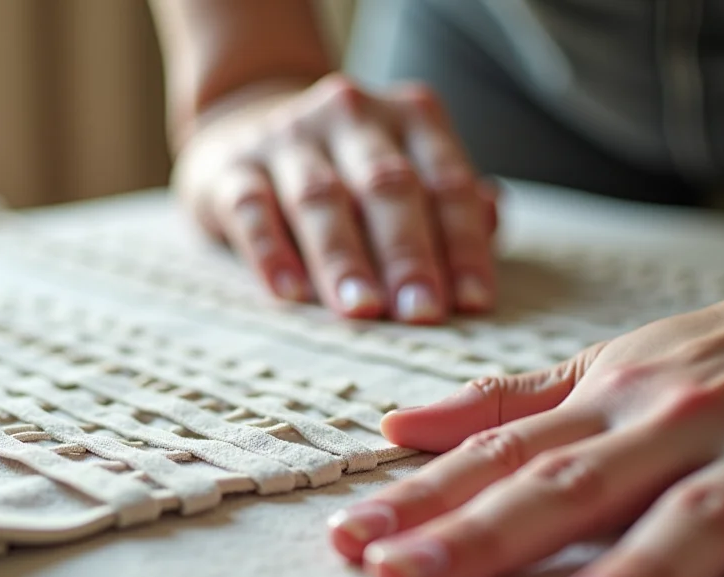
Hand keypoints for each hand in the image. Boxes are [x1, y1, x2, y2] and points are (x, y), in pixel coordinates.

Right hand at [172, 74, 497, 322]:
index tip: (472, 303)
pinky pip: (251, 210)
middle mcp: (351, 117)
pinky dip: (271, 252)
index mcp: (410, 117)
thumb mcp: (408, 170)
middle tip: (422, 312)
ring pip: (320, 198)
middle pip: (385, 186)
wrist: (248, 121)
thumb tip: (491, 219)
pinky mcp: (232, 169)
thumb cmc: (351, 170)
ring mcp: (287, 138)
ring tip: (362, 310)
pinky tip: (289, 295)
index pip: (445, 182)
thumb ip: (451, 202)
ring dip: (344, 258)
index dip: (462, 244)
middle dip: (407, 253)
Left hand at [328, 280, 723, 576]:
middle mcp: (676, 425)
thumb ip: (502, 405)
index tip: (353, 545)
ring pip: (699, 513)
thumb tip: (395, 427)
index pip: (500, 458)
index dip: (423, 500)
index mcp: (609, 406)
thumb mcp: (598, 368)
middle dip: (486, 535)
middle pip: (572, 488)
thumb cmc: (705, 357)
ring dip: (644, 568)